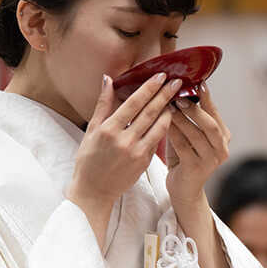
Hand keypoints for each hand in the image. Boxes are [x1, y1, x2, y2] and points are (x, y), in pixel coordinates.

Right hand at [67, 72, 180, 240]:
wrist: (93, 191)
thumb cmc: (89, 160)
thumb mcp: (92, 130)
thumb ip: (102, 104)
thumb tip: (108, 79)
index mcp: (109, 130)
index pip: (133, 103)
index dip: (148, 88)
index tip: (160, 76)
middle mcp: (124, 141)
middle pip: (149, 113)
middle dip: (165, 95)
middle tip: (177, 81)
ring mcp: (136, 153)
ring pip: (158, 127)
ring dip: (169, 111)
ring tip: (177, 98)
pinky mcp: (143, 163)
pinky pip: (156, 141)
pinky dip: (164, 128)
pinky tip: (170, 117)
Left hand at [164, 83, 230, 208]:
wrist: (183, 189)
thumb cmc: (184, 156)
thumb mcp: (189, 134)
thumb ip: (189, 117)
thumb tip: (179, 88)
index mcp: (223, 137)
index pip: (215, 114)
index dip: (207, 99)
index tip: (198, 83)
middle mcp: (221, 148)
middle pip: (210, 124)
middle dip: (195, 109)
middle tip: (180, 95)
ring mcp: (211, 160)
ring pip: (196, 135)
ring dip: (181, 119)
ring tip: (169, 106)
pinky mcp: (197, 169)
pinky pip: (183, 147)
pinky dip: (173, 134)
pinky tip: (163, 124)